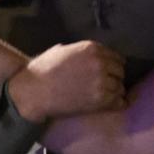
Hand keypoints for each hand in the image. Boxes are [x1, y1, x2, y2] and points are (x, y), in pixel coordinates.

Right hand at [8, 40, 125, 121]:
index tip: (110, 71)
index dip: (113, 65)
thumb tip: (92, 56)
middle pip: (120, 71)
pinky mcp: (99, 100)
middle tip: (107, 85)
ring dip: (115, 91)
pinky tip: (111, 105)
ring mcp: (101, 82)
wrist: (33, 91)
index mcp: (91, 48)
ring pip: (120, 87)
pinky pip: (118, 102)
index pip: (116, 57)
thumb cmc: (42, 70)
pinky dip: (116, 104)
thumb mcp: (63, 50)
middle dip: (114, 77)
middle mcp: (100, 63)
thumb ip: (82, 51)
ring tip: (107, 96)